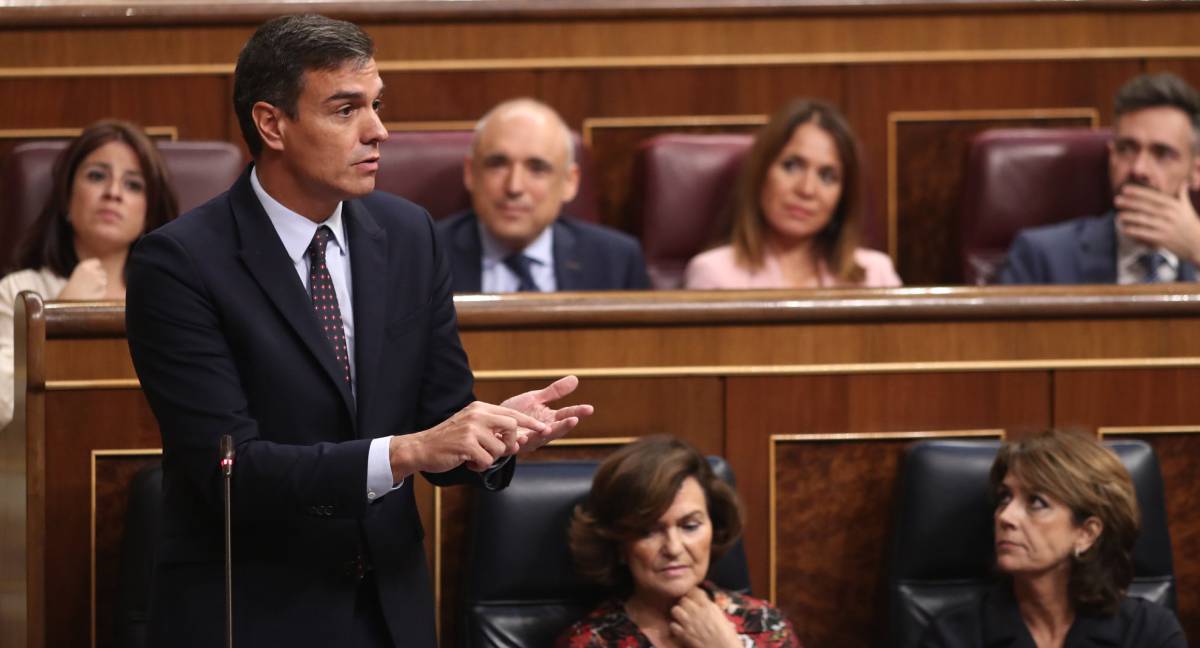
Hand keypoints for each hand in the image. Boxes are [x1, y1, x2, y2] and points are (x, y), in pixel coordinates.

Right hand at [57, 258, 107, 299]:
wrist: (69, 301)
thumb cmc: (73, 287)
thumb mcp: (79, 273)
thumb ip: (91, 269)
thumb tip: (103, 271)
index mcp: (84, 266)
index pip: (97, 262)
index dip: (95, 267)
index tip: (90, 273)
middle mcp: (92, 271)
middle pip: (102, 272)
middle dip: (98, 277)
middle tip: (87, 284)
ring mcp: (98, 281)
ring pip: (104, 281)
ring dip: (99, 285)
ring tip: (87, 290)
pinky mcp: (103, 290)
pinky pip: (104, 290)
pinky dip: (100, 293)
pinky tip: (91, 295)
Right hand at [389, 401, 549, 479]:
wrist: (422, 447)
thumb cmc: (448, 441)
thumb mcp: (471, 427)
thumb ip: (492, 430)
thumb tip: (519, 441)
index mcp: (480, 409)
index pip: (511, 413)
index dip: (530, 423)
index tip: (544, 429)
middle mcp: (478, 415)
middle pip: (512, 428)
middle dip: (510, 444)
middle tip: (498, 452)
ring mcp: (472, 429)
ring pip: (500, 448)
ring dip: (489, 458)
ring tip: (474, 456)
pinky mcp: (467, 444)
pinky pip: (487, 460)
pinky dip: (479, 466)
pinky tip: (467, 462)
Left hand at [499, 375, 593, 453]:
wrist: (493, 423)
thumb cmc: (517, 412)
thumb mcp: (536, 399)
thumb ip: (554, 392)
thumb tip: (576, 379)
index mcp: (549, 420)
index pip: (566, 415)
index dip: (577, 413)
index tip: (589, 409)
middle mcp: (541, 433)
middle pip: (556, 430)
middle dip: (564, 426)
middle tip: (574, 420)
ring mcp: (528, 441)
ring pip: (537, 439)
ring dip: (542, 435)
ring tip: (548, 429)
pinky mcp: (512, 446)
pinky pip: (516, 446)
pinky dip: (518, 443)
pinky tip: (521, 439)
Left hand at [669, 587, 742, 647]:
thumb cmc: (728, 637)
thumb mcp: (722, 618)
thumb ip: (711, 610)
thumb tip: (705, 606)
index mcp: (709, 606)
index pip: (695, 591)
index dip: (692, 594)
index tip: (692, 597)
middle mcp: (697, 612)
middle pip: (683, 599)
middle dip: (684, 604)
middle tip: (687, 609)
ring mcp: (689, 623)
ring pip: (675, 610)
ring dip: (678, 614)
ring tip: (682, 619)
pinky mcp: (684, 634)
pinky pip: (673, 625)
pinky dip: (675, 627)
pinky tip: (680, 630)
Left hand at [1115, 183, 1199, 264]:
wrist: (1197, 243)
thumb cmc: (1190, 224)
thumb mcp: (1187, 207)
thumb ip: (1182, 194)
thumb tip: (1184, 181)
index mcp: (1174, 205)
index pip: (1153, 196)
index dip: (1138, 192)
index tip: (1125, 189)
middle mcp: (1170, 214)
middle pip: (1146, 207)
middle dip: (1129, 203)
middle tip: (1116, 200)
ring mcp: (1166, 227)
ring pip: (1144, 220)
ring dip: (1129, 217)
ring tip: (1118, 215)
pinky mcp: (1162, 239)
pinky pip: (1145, 234)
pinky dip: (1134, 231)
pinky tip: (1124, 229)